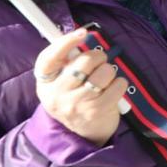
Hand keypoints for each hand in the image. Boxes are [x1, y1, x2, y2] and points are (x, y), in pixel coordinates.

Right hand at [34, 27, 128, 146]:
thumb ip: (66, 61)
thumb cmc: (74, 98)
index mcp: (46, 83)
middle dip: (98, 57)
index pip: (48, 58)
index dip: (64, 42)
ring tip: (104, 79)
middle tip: (99, 62)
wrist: (82, 133)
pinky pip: (117, 84)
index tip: (82, 33)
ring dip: (109, 71)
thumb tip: (80, 36)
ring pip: (104, 71)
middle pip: (85, 61)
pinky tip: (113, 89)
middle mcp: (58, 94)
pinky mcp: (96, 111)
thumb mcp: (61, 82)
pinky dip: (120, 83)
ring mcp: (77, 104)